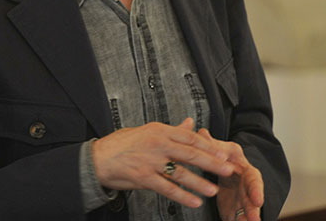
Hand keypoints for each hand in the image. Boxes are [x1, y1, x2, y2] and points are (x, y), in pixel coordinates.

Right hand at [91, 118, 235, 208]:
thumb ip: (171, 130)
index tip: (223, 153)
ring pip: (181, 173)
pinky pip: (168, 189)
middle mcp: (158, 144)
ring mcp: (151, 162)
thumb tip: (190, 123)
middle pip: (191, 154)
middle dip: (212, 163)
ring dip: (199, 183)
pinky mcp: (144, 178)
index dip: (209, 146)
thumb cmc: (122, 144)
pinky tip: (194, 201)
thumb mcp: (148, 131)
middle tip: (227, 169)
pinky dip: (183, 196)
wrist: (98, 159)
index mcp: (160, 130)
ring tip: (213, 189)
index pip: (190, 137)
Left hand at [196, 128, 263, 220]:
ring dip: (247, 218)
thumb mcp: (221, 150)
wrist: (227, 171)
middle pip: (253, 200)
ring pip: (247, 211)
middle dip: (253, 210)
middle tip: (254, 220)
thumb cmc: (226, 159)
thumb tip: (202, 133)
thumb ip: (212, 145)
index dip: (256, 190)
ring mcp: (243, 201)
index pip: (254, 180)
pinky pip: (238, 218)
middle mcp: (247, 188)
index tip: (258, 201)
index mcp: (246, 171)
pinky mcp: (235, 211)